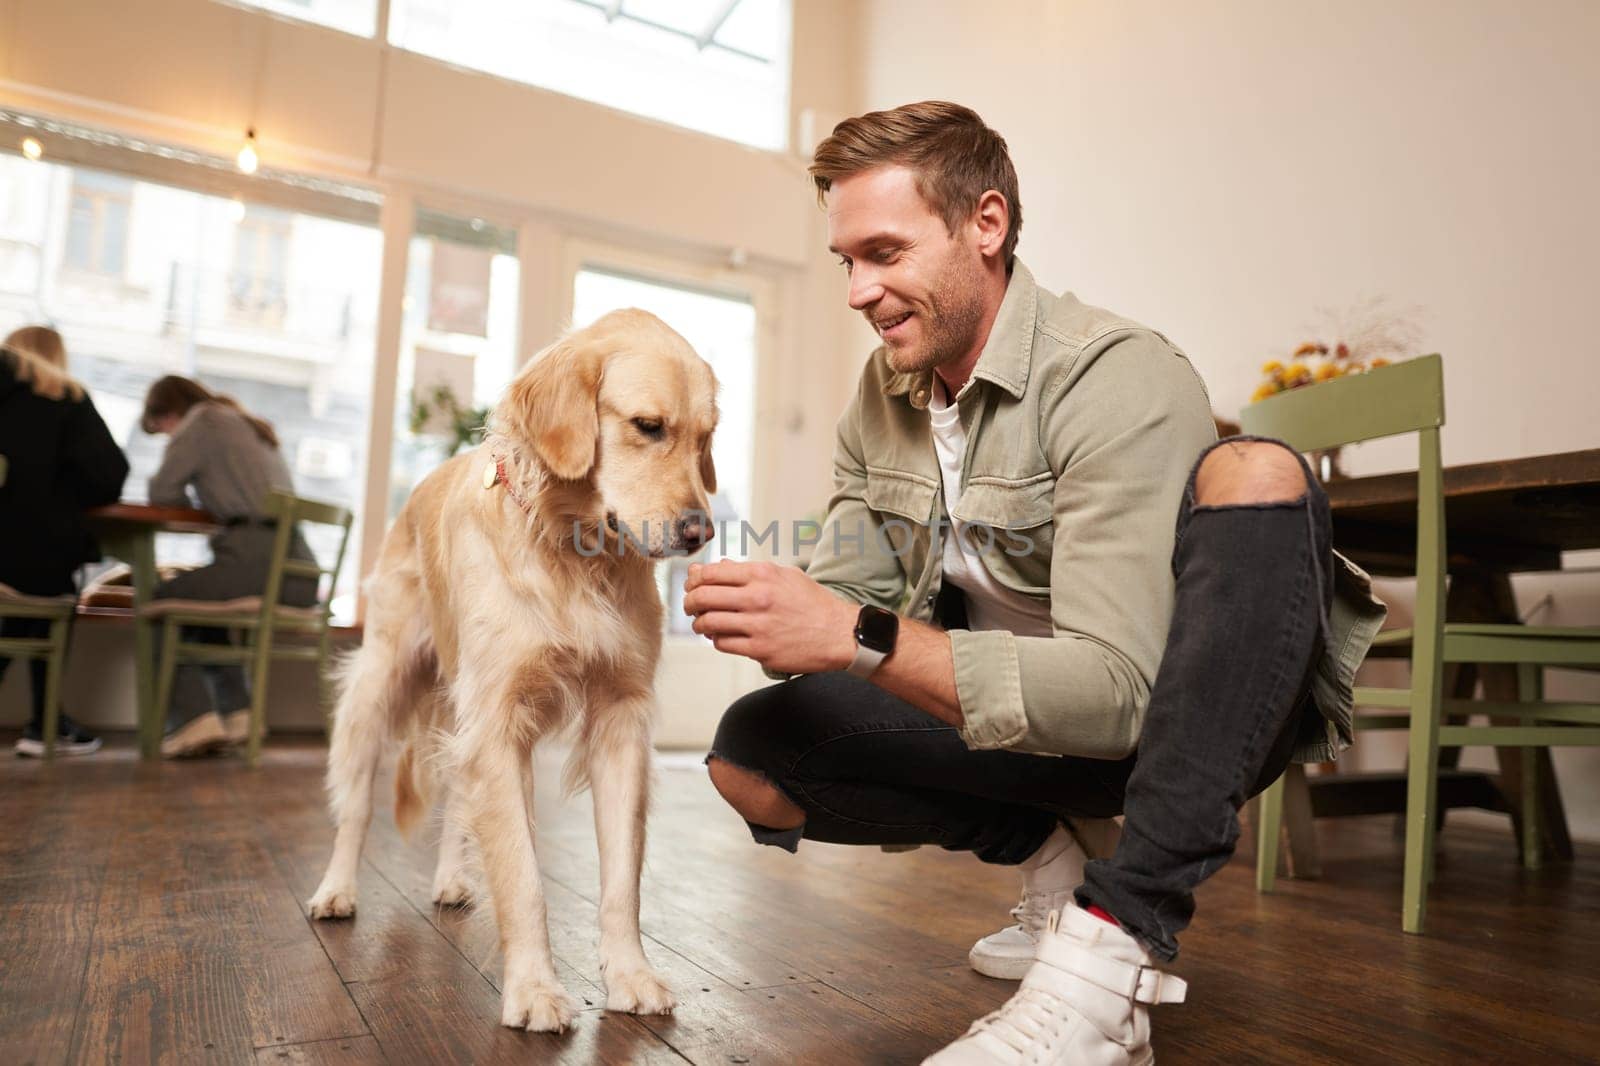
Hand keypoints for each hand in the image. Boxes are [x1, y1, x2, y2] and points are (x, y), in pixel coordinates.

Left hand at [682, 560, 858, 674]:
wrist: (839, 634)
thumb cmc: (812, 603)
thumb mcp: (784, 576)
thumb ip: (749, 571)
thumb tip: (717, 566)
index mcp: (763, 575)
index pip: (711, 573)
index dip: (694, 580)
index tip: (692, 586)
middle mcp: (758, 598)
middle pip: (703, 597)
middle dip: (689, 602)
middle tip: (689, 606)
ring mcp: (758, 626)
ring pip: (709, 622)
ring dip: (699, 623)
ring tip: (702, 623)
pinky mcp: (760, 650)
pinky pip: (723, 644)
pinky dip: (716, 639)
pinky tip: (721, 636)